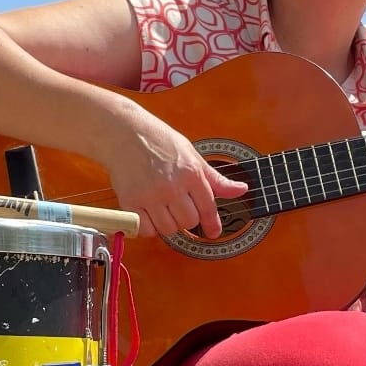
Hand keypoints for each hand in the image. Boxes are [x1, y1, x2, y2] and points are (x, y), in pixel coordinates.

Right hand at [99, 104, 247, 238]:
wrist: (124, 133)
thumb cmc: (159, 141)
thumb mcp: (192, 155)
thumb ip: (215, 178)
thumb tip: (241, 189)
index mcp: (191, 173)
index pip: (208, 207)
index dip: (212, 224)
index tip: (213, 233)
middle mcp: (172, 187)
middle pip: (188, 222)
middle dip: (187, 219)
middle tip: (179, 207)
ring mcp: (150, 196)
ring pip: (168, 229)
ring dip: (168, 224)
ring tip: (163, 209)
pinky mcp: (131, 202)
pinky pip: (146, 230)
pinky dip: (149, 227)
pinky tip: (149, 214)